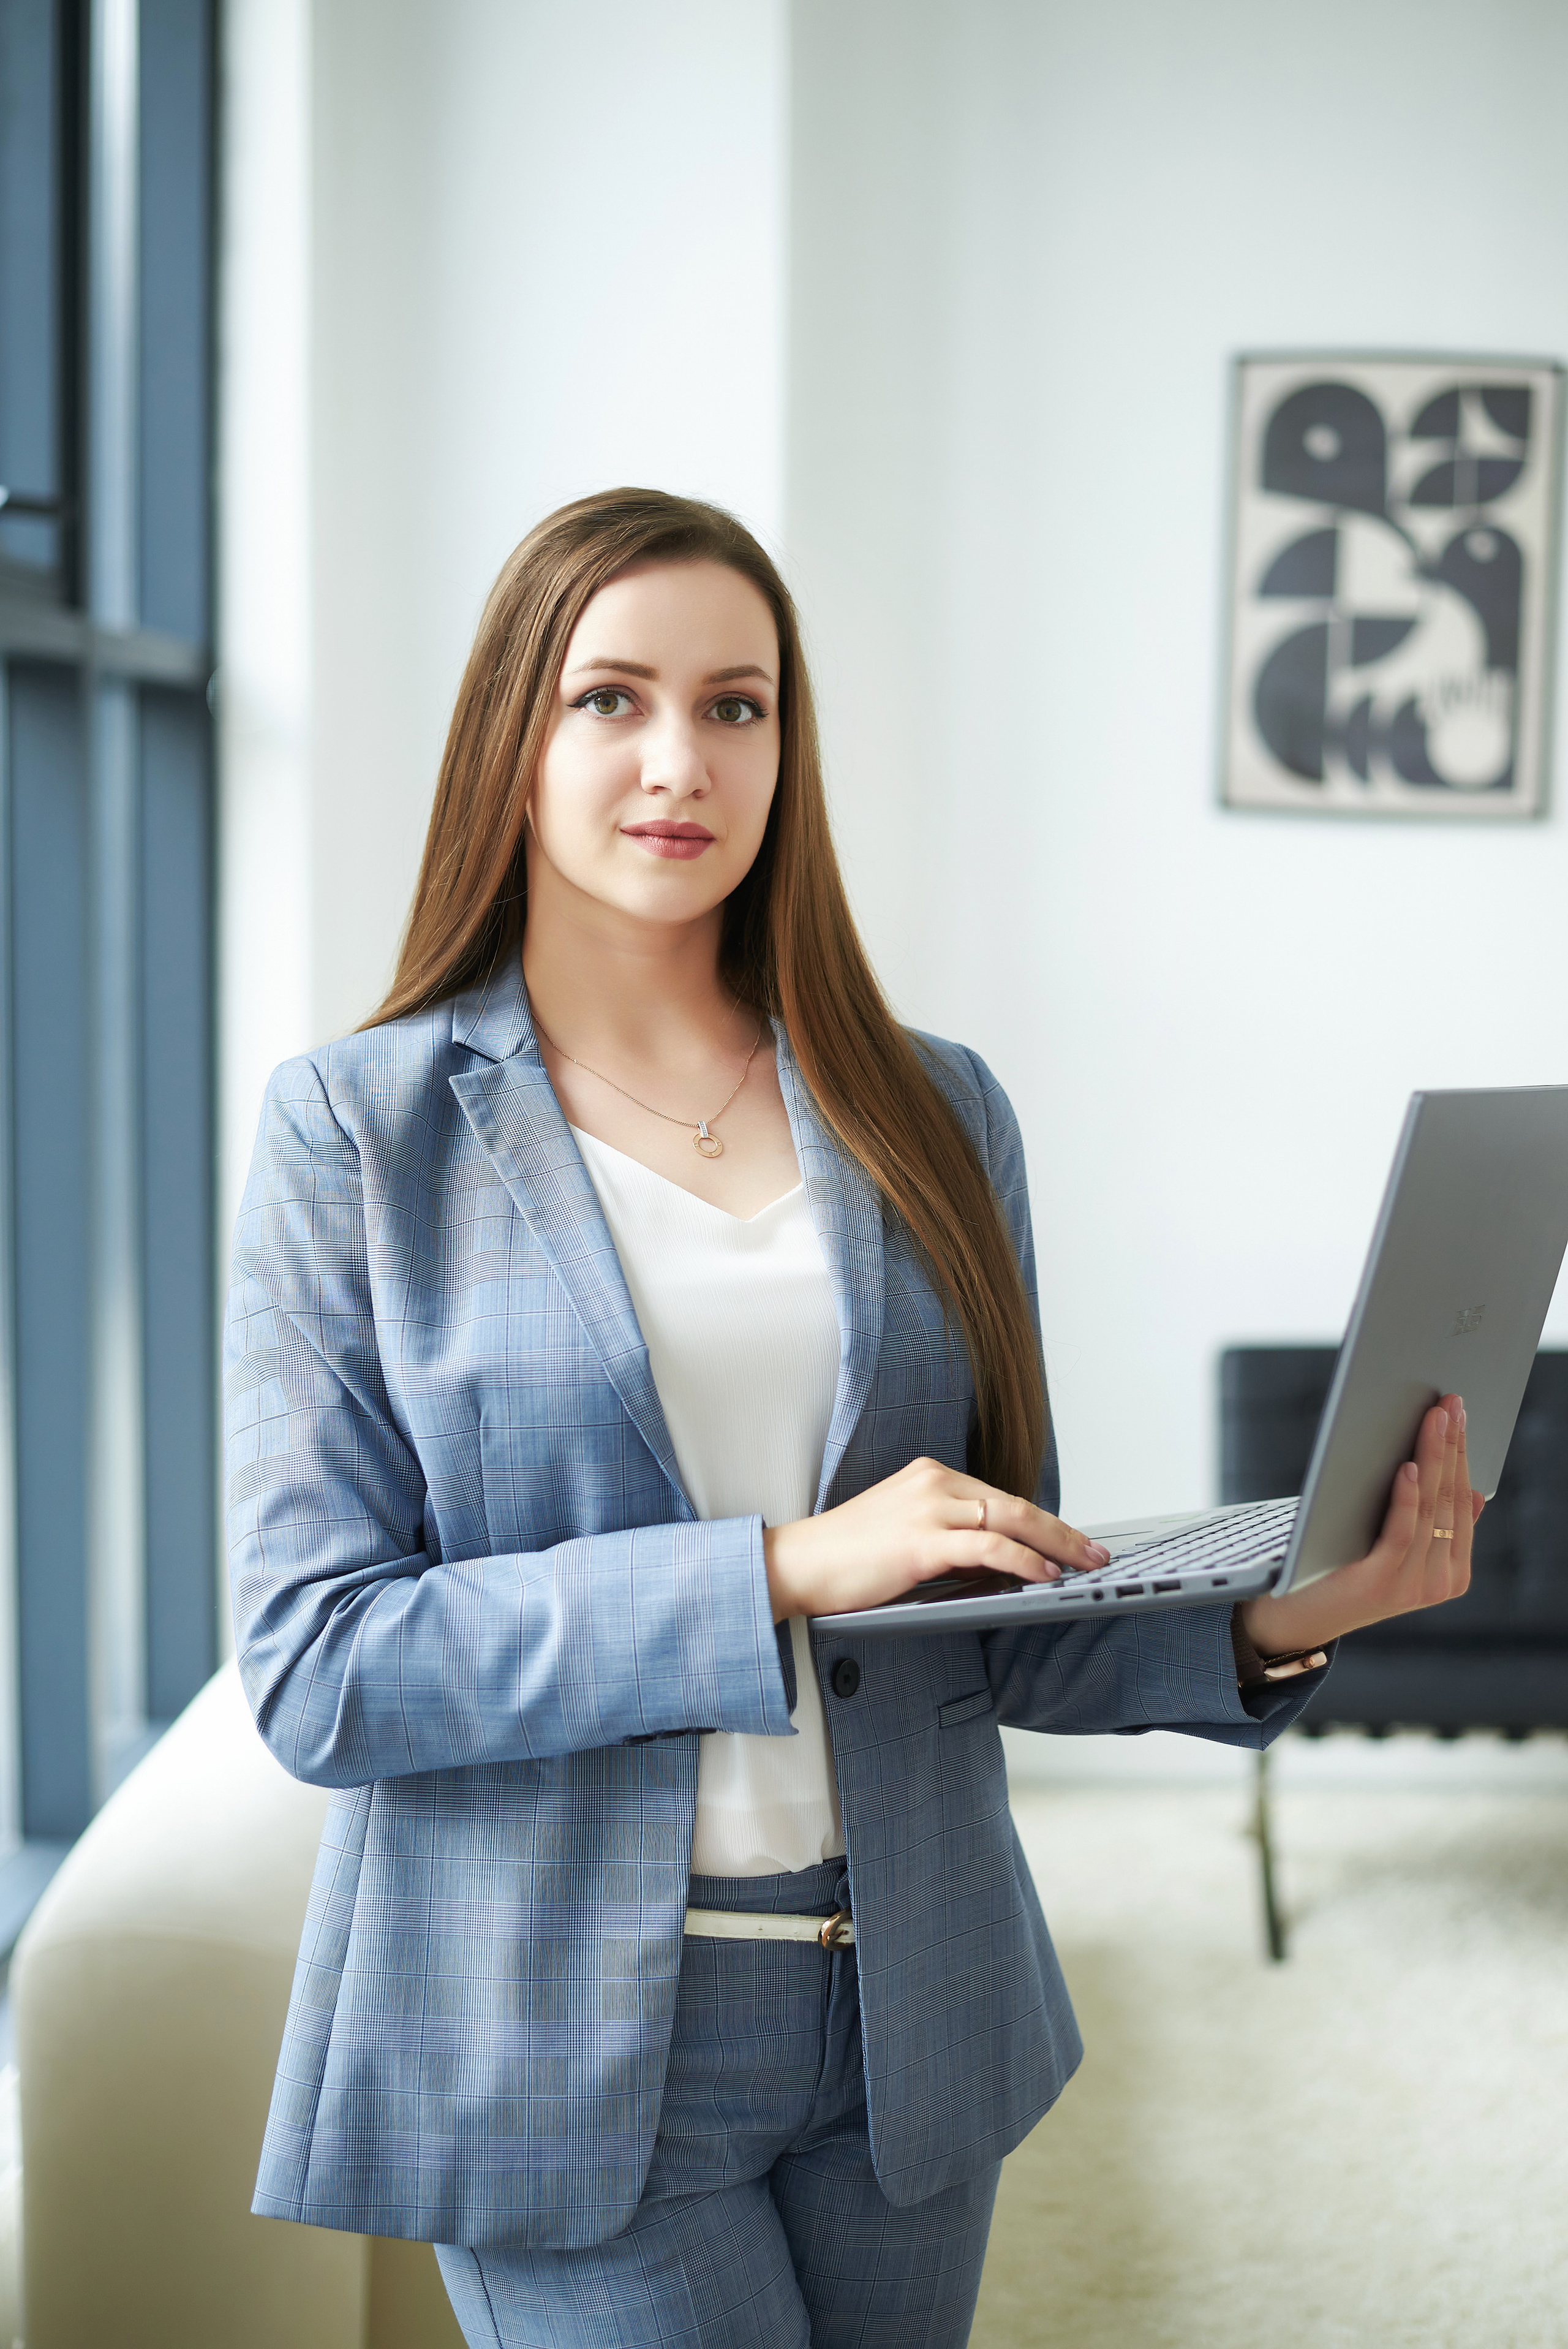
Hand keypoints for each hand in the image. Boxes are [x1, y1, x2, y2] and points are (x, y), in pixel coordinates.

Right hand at [763, 1456, 1110, 1619]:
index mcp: (930, 1476)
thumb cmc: (845, 1558)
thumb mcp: (906, 1537)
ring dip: (1056, 1545)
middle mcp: (934, 1482)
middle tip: (1095, 1553)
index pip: (1001, 1497)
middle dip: (1063, 1531)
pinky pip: (988, 1546)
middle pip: (1016, 1503)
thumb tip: (1001, 1564)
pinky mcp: (921, 1541)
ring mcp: (928, 1508)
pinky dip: (1023, 1560)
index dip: (1043, 1522)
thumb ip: (951, 1541)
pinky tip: (1044, 1575)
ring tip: (1083, 1566)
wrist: (797, 1564)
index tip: (1073, 1542)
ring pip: (1011, 1519)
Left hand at [1240, 1393, 1480, 1657]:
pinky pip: (1401, 1533)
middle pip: (1449, 1500)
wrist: (1295, 1615)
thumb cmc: (1343, 1565)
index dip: (1462, 1454)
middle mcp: (1439, 1582)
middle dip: (1452, 1447)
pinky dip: (1406, 1498)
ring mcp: (1413, 1587)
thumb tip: (1471, 1491)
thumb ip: (1430, 1523)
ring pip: (1430, 1510)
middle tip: (1450, 1404)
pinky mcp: (1380, 1584)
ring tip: (1434, 1419)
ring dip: (1434, 1458)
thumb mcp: (1395, 1544)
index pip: (1463, 1501)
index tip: (1458, 1412)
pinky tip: (1407, 1467)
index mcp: (1451, 1572)